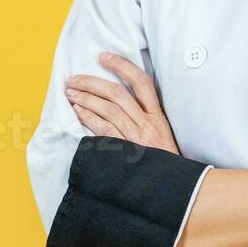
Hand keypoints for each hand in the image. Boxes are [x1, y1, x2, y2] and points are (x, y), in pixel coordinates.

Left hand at [65, 52, 180, 154]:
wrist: (177, 190)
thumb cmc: (165, 164)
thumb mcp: (162, 138)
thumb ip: (145, 120)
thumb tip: (117, 100)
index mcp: (158, 118)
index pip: (141, 82)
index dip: (122, 65)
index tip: (103, 57)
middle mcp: (148, 124)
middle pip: (117, 94)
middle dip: (92, 82)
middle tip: (73, 79)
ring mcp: (136, 139)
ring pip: (108, 109)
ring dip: (85, 99)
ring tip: (70, 93)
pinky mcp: (126, 153)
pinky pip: (104, 130)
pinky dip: (89, 118)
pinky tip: (78, 112)